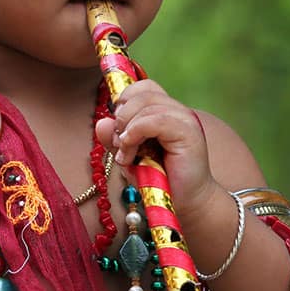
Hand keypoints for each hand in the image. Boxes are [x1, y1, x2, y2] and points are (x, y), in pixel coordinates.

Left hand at [94, 79, 217, 221]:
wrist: (185, 202)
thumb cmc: (158, 179)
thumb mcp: (128, 155)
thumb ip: (115, 138)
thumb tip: (101, 123)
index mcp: (165, 111)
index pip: (142, 87)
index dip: (124, 101)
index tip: (118, 129)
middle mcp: (177, 111)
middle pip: (141, 93)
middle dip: (121, 117)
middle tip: (118, 144)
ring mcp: (184, 119)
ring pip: (146, 104)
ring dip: (127, 130)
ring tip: (126, 155)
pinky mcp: (188, 133)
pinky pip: (155, 120)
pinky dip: (135, 133)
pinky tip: (130, 152)